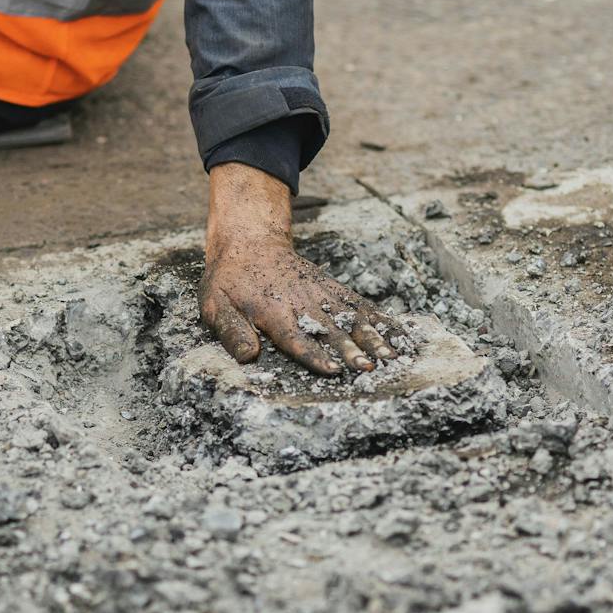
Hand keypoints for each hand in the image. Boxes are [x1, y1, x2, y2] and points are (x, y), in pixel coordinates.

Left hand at [199, 162, 397, 375]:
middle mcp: (302, 303)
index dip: (315, 355)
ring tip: (391, 354)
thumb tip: (248, 356)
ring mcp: (321, 295)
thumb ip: (232, 331)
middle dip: (352, 349)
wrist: (251, 242)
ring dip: (372, 337)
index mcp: (273, 311)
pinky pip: (359, 305)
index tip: (333, 370)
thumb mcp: (215, 304)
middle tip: (369, 366)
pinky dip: (379, 319)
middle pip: (330, 330)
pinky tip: (397, 333)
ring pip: (350, 317)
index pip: (296, 338)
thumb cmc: (230, 280)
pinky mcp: (332, 289)